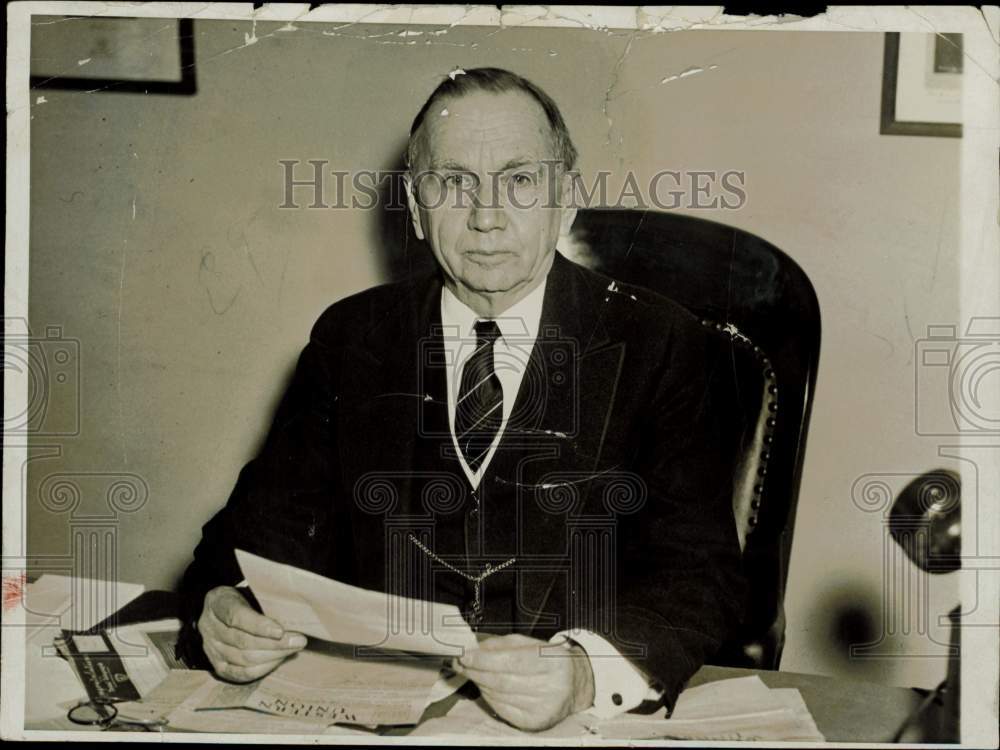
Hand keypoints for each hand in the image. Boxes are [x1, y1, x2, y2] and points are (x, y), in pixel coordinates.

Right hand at [197, 586, 306, 682]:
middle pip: (243, 641)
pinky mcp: (217, 666)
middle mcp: (209, 627)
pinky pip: (241, 674)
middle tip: (299, 641)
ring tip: (293, 649)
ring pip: (244, 659)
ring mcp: (211, 649)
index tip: (280, 630)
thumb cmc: (243, 598)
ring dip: (273, 656)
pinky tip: (278, 660)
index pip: (235, 616)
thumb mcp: (249, 589)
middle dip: (275, 643)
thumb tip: (293, 616)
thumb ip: (264, 601)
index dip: (259, 625)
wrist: (221, 612)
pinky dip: (263, 669)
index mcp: (217, 602)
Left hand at [452, 633, 594, 730]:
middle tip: (461, 663)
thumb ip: (502, 644)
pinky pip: (502, 709)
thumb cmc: (548, 660)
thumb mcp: (531, 643)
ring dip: (481, 683)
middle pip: (503, 680)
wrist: (574, 685)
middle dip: (477, 671)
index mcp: (554, 662)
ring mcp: (544, 708)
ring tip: (473, 671)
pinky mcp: (534, 722)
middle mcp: (553, 687)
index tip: (465, 655)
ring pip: (499, 695)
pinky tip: (486, 686)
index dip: (485, 659)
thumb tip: (473, 650)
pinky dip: (489, 697)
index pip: (512, 661)